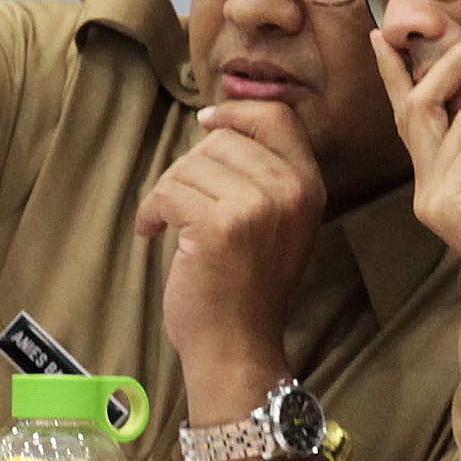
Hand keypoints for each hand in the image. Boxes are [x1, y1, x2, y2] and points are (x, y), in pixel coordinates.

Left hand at [134, 99, 324, 395]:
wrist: (237, 348)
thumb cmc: (245, 289)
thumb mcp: (273, 223)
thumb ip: (260, 175)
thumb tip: (214, 125)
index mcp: (309, 187)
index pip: (277, 116)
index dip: (236, 112)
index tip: (207, 125)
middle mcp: (290, 191)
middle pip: (222, 140)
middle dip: (189, 167)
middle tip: (179, 203)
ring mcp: (257, 207)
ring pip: (190, 165)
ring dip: (167, 192)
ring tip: (168, 224)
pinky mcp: (220, 225)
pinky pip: (168, 192)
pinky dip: (151, 211)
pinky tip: (152, 233)